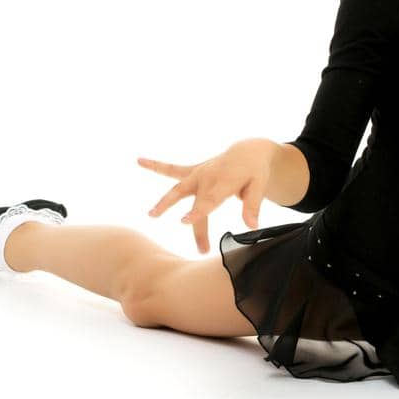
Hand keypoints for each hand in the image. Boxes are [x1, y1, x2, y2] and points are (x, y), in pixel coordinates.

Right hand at [138, 138, 274, 253]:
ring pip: (178, 189)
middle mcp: (208, 177)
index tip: (184, 221)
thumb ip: (253, 205)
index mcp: (225, 182)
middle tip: (198, 247)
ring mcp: (198, 174)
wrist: (248, 152)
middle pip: (198, 204)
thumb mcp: (260, 185)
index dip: (198, 211)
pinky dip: (156, 165)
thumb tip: (251, 227)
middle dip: (196, 225)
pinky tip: (139, 160)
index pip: (210, 200)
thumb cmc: (255, 171)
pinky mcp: (192, 171)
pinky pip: (172, 169)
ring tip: (152, 215)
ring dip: (165, 202)